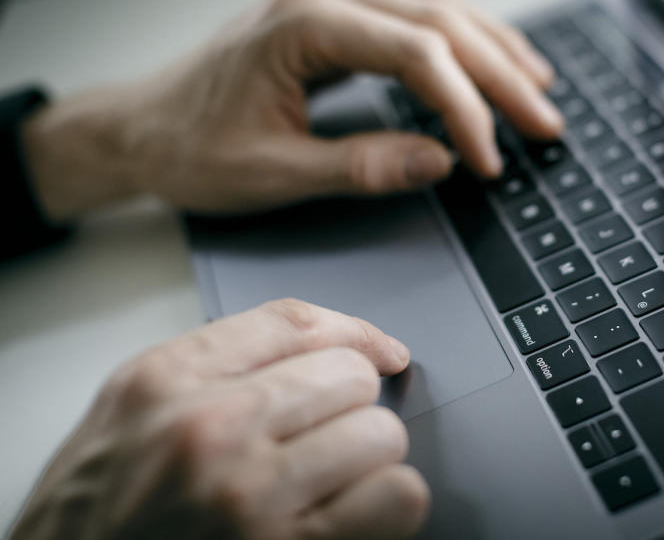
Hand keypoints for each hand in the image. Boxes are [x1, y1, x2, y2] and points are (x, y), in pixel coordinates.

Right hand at [9, 299, 428, 539]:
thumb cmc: (93, 513)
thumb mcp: (130, 410)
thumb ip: (215, 364)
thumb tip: (328, 340)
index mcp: (166, 380)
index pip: (296, 322)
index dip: (355, 332)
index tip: (380, 352)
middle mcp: (209, 428)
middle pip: (349, 376)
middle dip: (350, 405)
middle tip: (324, 437)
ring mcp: (250, 494)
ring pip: (380, 434)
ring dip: (367, 459)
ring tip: (330, 481)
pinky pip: (397, 496)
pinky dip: (388, 503)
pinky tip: (351, 514)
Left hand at [21, 0, 561, 220]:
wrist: (145, 129)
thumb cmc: (192, 149)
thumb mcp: (272, 172)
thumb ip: (359, 166)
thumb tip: (438, 160)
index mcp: (301, 26)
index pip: (414, 52)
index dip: (465, 106)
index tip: (489, 158)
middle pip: (438, 21)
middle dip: (500, 74)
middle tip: (544, 122)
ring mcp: (330, 3)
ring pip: (435, 9)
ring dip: (493, 50)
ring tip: (538, 89)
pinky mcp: (335, 21)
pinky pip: (415, 19)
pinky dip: (462, 45)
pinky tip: (490, 65)